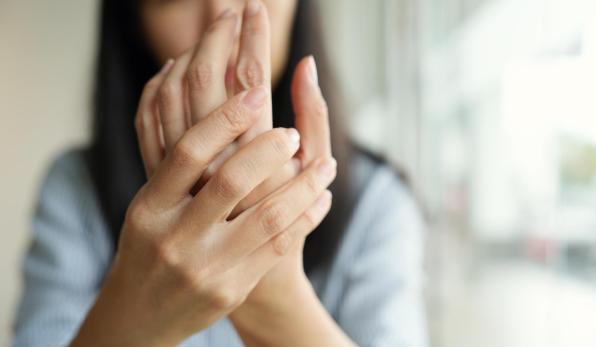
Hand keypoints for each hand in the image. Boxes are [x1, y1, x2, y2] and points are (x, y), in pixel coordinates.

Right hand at [70, 14, 335, 346]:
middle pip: (230, 180)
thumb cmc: (150, 246)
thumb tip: (207, 100)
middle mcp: (175, 236)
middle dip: (269, 150)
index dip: (226, 117)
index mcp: (150, 206)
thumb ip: (176, 165)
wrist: (143, 315)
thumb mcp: (148, 206)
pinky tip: (320, 199)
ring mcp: (206, 266)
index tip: (257, 92)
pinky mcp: (232, 289)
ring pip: (268, 217)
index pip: (189, 150)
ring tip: (327, 166)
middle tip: (292, 134)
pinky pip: (279, 246)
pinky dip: (306, 217)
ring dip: (305, 185)